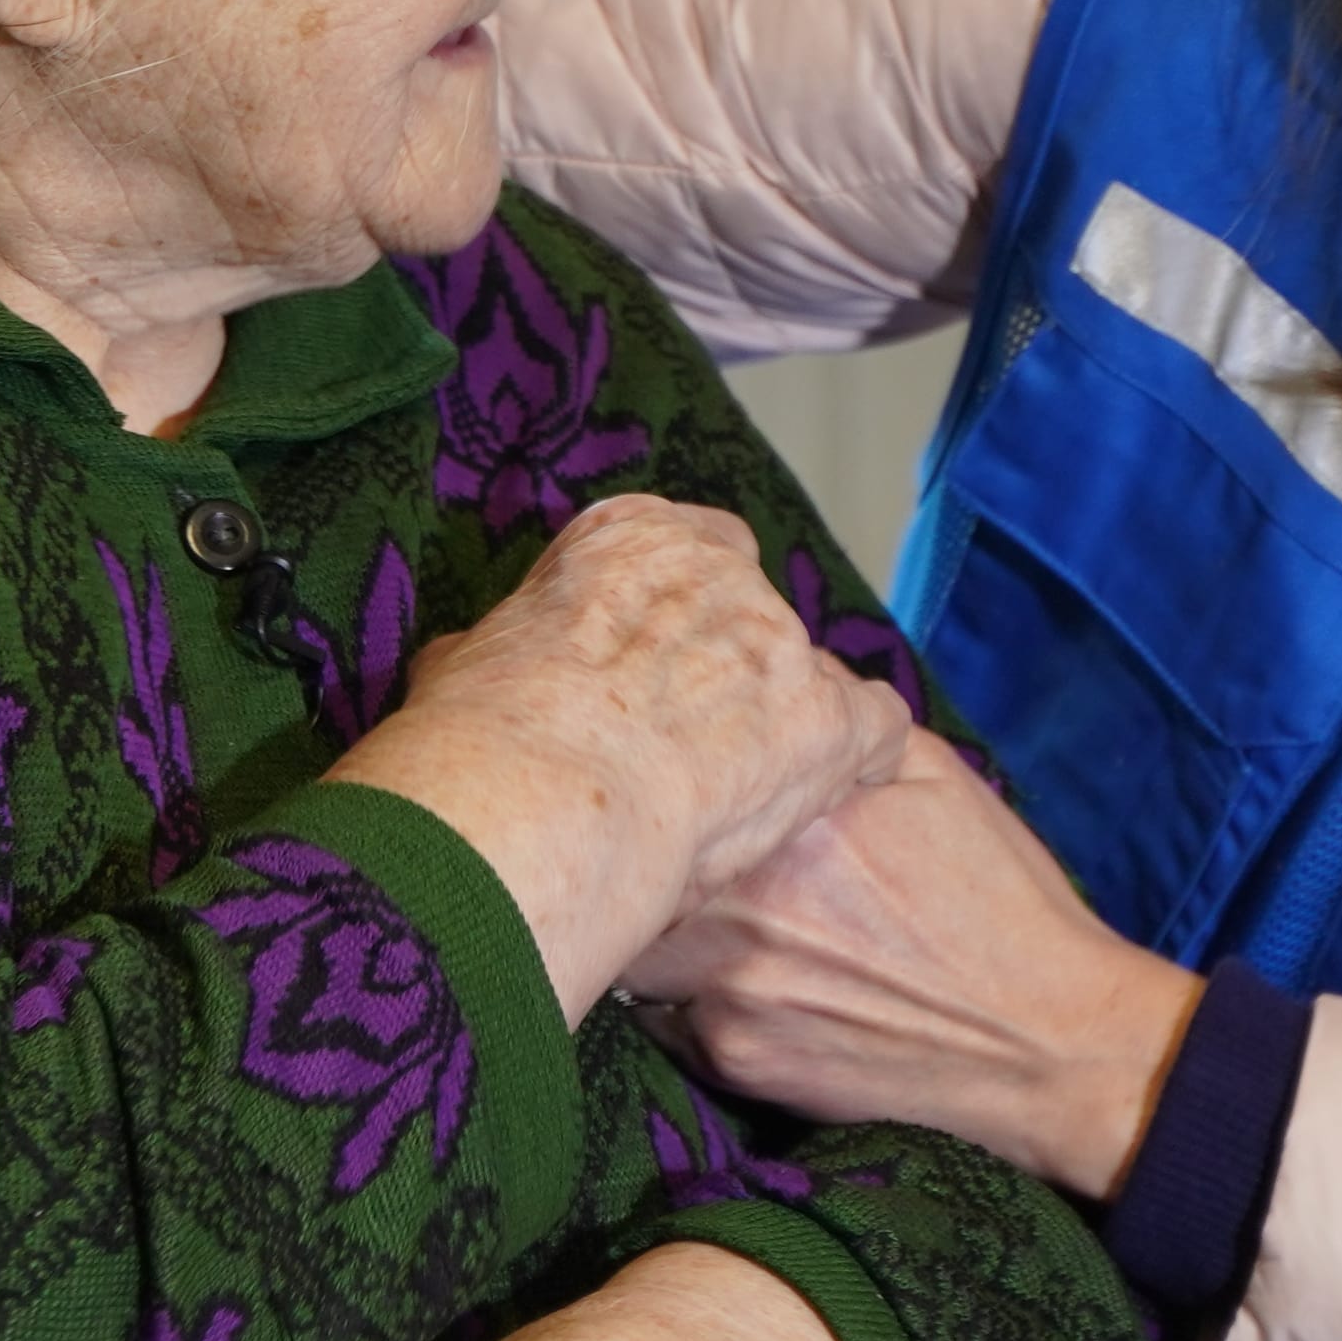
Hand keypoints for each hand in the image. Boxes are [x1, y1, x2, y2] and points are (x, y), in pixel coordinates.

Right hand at [326, 495, 914, 1019]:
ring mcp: (782, 642)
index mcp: (628, 539)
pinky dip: (856, 764)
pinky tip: (827, 800)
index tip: (659, 668)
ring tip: (738, 800)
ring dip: (781, 729)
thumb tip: (475, 662)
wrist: (538, 801)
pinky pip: (876, 728)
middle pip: (753, 615)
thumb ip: (504, 650)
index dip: (683, 616)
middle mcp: (720, 571)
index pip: (693, 548)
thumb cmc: (481, 740)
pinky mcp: (831, 718)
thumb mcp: (465, 664)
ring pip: (808, 676)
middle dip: (731, 677)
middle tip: (689, 747)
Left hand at [632, 742, 1201, 1196]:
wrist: (1046, 1042)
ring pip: (632, 945)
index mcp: (791, 819)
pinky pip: (662, 1019)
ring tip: (698, 920)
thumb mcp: (933, 777)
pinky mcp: (735, 1059)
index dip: (651, 777)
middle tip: (653, 850)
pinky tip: (738, 985)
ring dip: (650, 930)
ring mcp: (730, 988)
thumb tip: (769, 681)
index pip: (664, 779)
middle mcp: (745, 903)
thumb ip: (839, 725)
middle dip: (639, 856)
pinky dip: (680, 1000)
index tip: (653, 775)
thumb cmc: (997, 900)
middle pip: (634, 865)